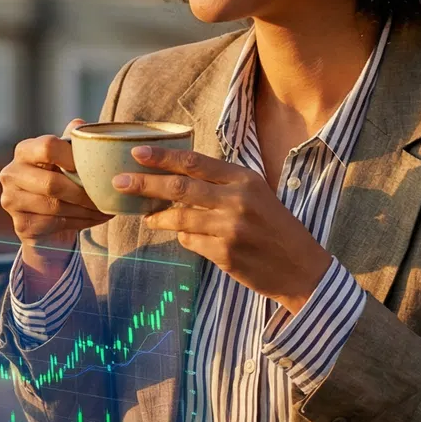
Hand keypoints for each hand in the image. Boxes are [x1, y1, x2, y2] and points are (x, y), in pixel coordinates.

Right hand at [0, 120, 109, 291]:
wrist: (47, 222)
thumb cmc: (60, 183)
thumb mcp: (66, 161)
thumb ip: (71, 143)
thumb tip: (80, 124)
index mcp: (24, 151)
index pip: (48, 146)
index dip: (73, 157)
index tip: (94, 166)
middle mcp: (11, 173)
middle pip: (52, 183)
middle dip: (84, 192)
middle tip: (106, 195)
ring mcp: (11, 200)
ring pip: (55, 206)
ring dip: (86, 209)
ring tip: (105, 208)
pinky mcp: (21, 224)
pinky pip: (55, 224)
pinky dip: (80, 222)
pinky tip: (94, 218)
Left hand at [114, 145, 332, 311]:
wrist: (302, 268)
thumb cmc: (275, 228)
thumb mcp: (256, 195)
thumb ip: (222, 185)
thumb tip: (177, 180)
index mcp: (244, 179)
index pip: (195, 162)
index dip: (162, 157)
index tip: (136, 153)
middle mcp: (237, 200)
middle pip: (179, 187)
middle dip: (144, 183)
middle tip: (118, 182)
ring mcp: (230, 228)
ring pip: (179, 217)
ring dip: (157, 217)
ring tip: (145, 217)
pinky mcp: (225, 254)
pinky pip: (190, 242)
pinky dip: (183, 238)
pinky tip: (183, 237)